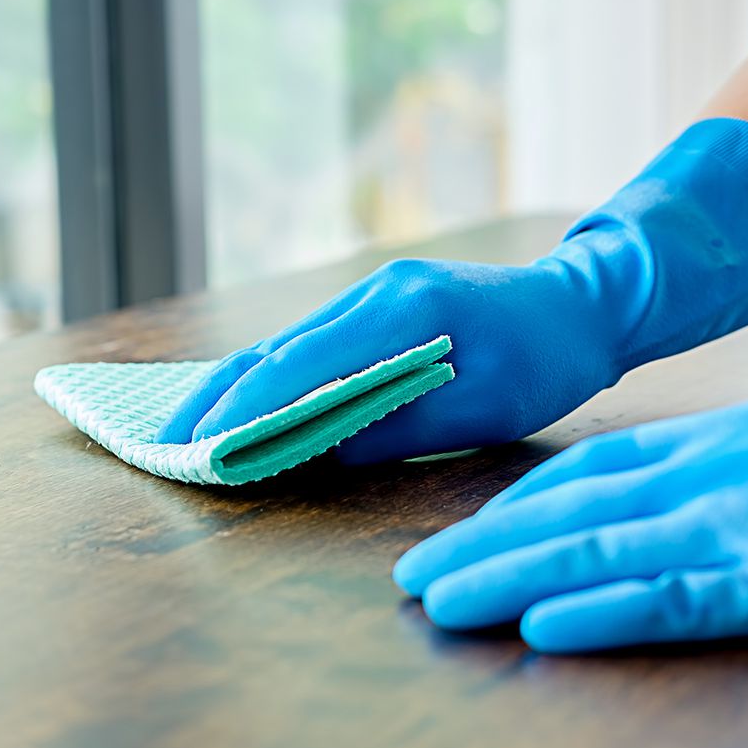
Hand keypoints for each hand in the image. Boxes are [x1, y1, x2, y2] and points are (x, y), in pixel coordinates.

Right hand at [155, 256, 626, 463]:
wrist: (583, 304)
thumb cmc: (547, 358)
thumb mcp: (485, 405)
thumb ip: (398, 427)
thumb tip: (316, 455)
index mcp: (403, 309)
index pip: (302, 363)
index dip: (245, 408)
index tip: (200, 447)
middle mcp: (374, 292)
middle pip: (274, 348)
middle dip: (215, 399)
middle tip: (164, 445)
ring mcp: (371, 295)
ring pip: (284, 345)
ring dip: (233, 389)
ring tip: (187, 432)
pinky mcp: (374, 308)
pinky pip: (308, 345)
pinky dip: (269, 380)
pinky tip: (239, 406)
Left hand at [393, 399, 747, 650]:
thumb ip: (732, 471)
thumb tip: (668, 505)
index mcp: (726, 436)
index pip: (597, 467)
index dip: (521, 503)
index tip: (467, 531)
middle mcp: (721, 466)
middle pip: (578, 507)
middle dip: (484, 540)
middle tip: (410, 575)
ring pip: (605, 549)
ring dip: (511, 577)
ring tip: (438, 602)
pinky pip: (684, 597)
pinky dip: (606, 613)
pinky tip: (543, 629)